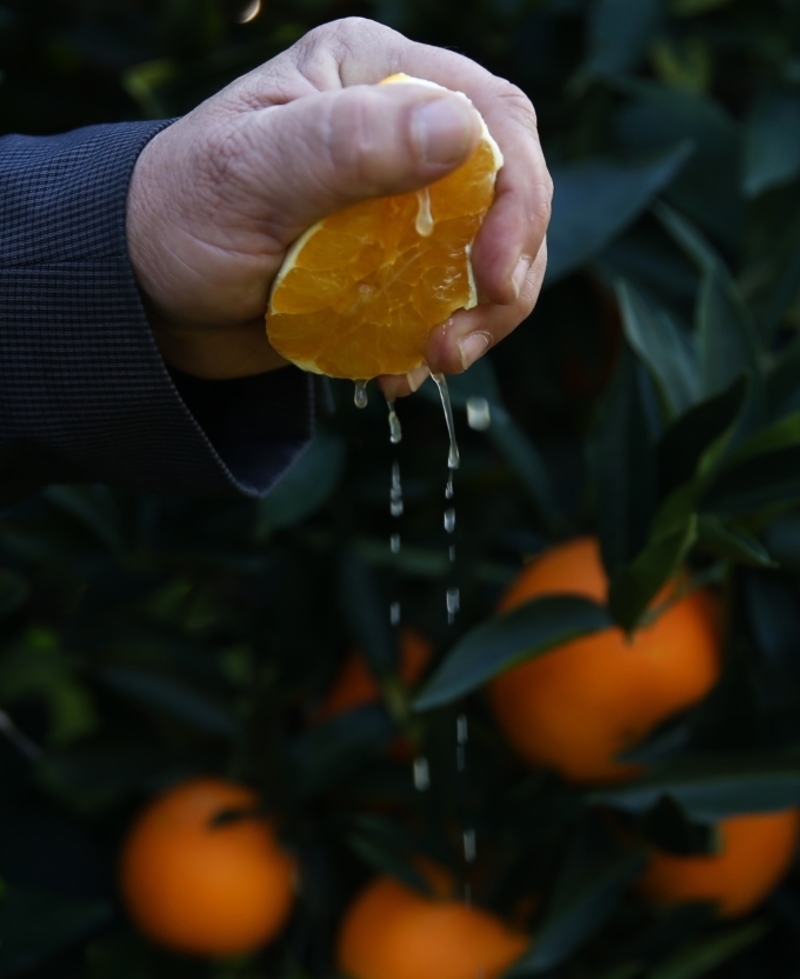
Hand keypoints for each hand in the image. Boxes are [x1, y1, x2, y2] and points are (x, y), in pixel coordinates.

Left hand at [126, 17, 551, 396]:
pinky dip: (443, 341)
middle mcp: (401, 129)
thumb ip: (346, 143)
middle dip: (508, 266)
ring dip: (483, 315)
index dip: (517, 195)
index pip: (492, 116)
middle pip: (508, 189)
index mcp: (375, 75)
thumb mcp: (250, 173)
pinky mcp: (397, 264)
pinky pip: (451, 299)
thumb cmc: (182, 214)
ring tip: (437, 358)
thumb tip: (461, 130)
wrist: (152, 295)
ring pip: (490, 252)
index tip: (493, 273)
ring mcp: (404, 203)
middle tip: (465, 336)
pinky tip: (401, 372)